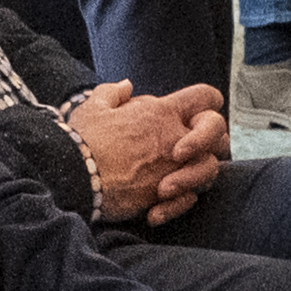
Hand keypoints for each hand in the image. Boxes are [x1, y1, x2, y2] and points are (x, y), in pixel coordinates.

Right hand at [62, 78, 231, 225]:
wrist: (73, 174)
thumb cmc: (82, 139)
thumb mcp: (94, 106)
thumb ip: (113, 93)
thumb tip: (127, 86)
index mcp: (161, 112)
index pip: (205, 96)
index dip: (207, 103)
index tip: (193, 116)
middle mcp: (174, 137)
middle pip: (218, 130)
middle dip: (213, 138)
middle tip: (190, 150)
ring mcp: (173, 167)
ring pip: (210, 168)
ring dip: (195, 175)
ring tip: (167, 184)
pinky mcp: (164, 196)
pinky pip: (190, 199)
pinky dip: (179, 203)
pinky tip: (159, 203)